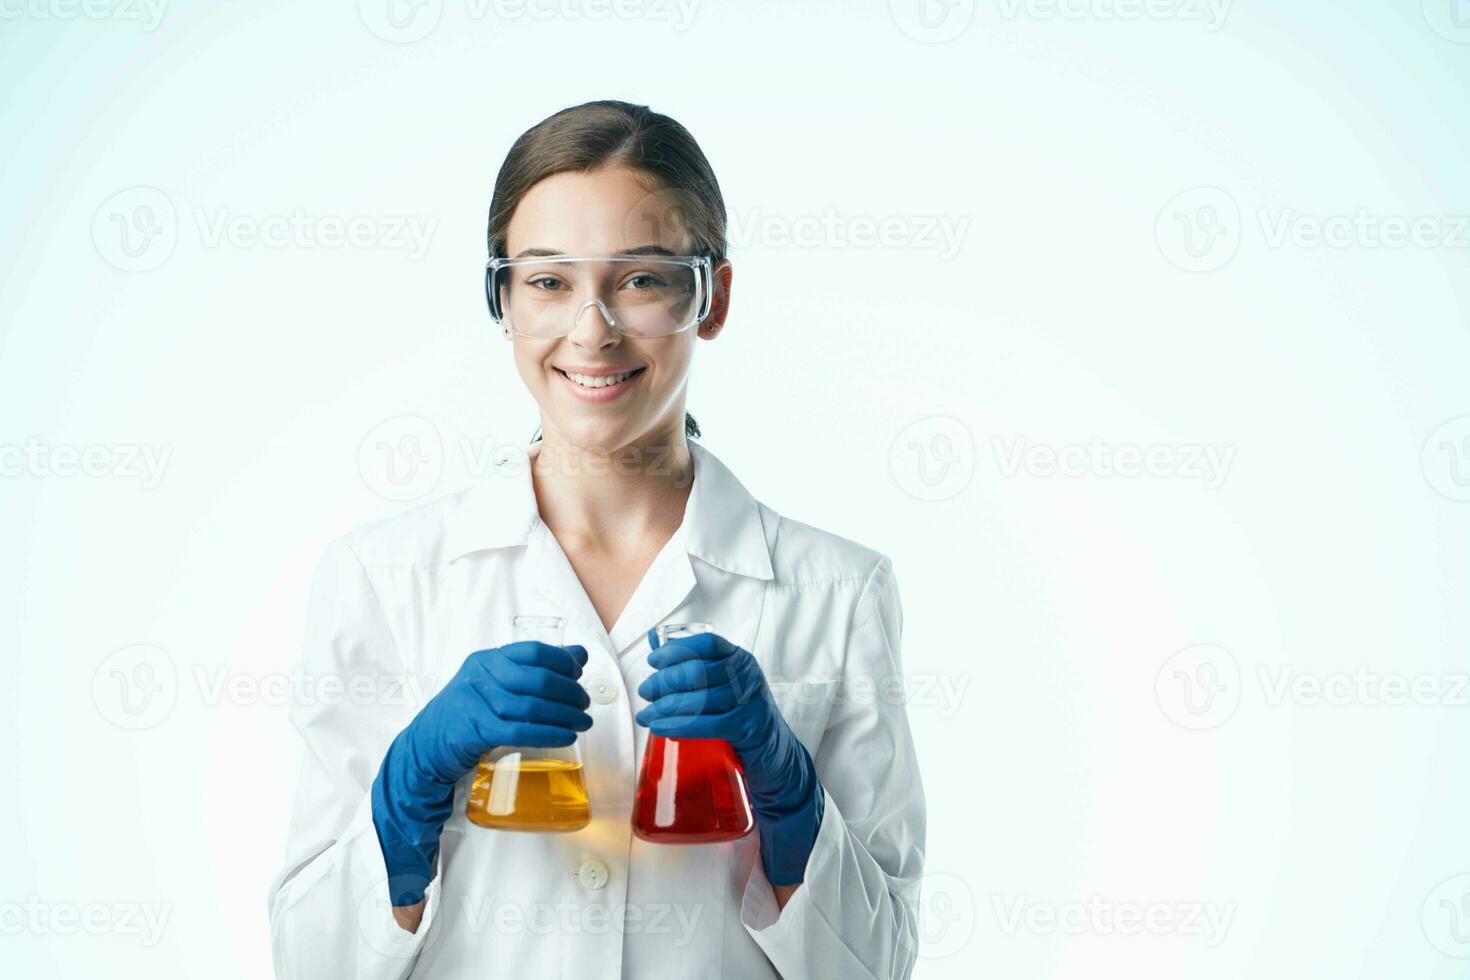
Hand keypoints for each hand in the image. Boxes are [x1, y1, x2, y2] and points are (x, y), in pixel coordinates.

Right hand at [372, 641, 592, 905]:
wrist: (426, 744)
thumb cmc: (469, 712)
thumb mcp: (498, 684)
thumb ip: (537, 668)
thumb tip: (580, 654)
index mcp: (488, 659)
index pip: (534, 651)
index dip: (563, 662)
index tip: (580, 675)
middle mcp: (480, 675)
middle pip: (537, 679)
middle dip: (569, 692)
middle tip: (585, 704)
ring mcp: (475, 702)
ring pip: (530, 706)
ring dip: (564, 716)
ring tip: (583, 722)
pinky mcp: (474, 731)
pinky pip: (519, 731)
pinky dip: (548, 734)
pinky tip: (566, 736)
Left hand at [635, 629, 824, 885]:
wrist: (776, 753)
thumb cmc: (741, 717)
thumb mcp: (726, 688)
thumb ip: (699, 671)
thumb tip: (656, 652)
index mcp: (740, 659)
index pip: (708, 644)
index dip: (677, 650)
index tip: (654, 661)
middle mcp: (747, 675)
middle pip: (697, 672)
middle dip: (663, 682)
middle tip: (646, 693)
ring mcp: (750, 701)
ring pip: (698, 700)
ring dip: (664, 708)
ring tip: (646, 715)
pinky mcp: (748, 728)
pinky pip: (706, 725)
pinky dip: (678, 726)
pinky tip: (660, 728)